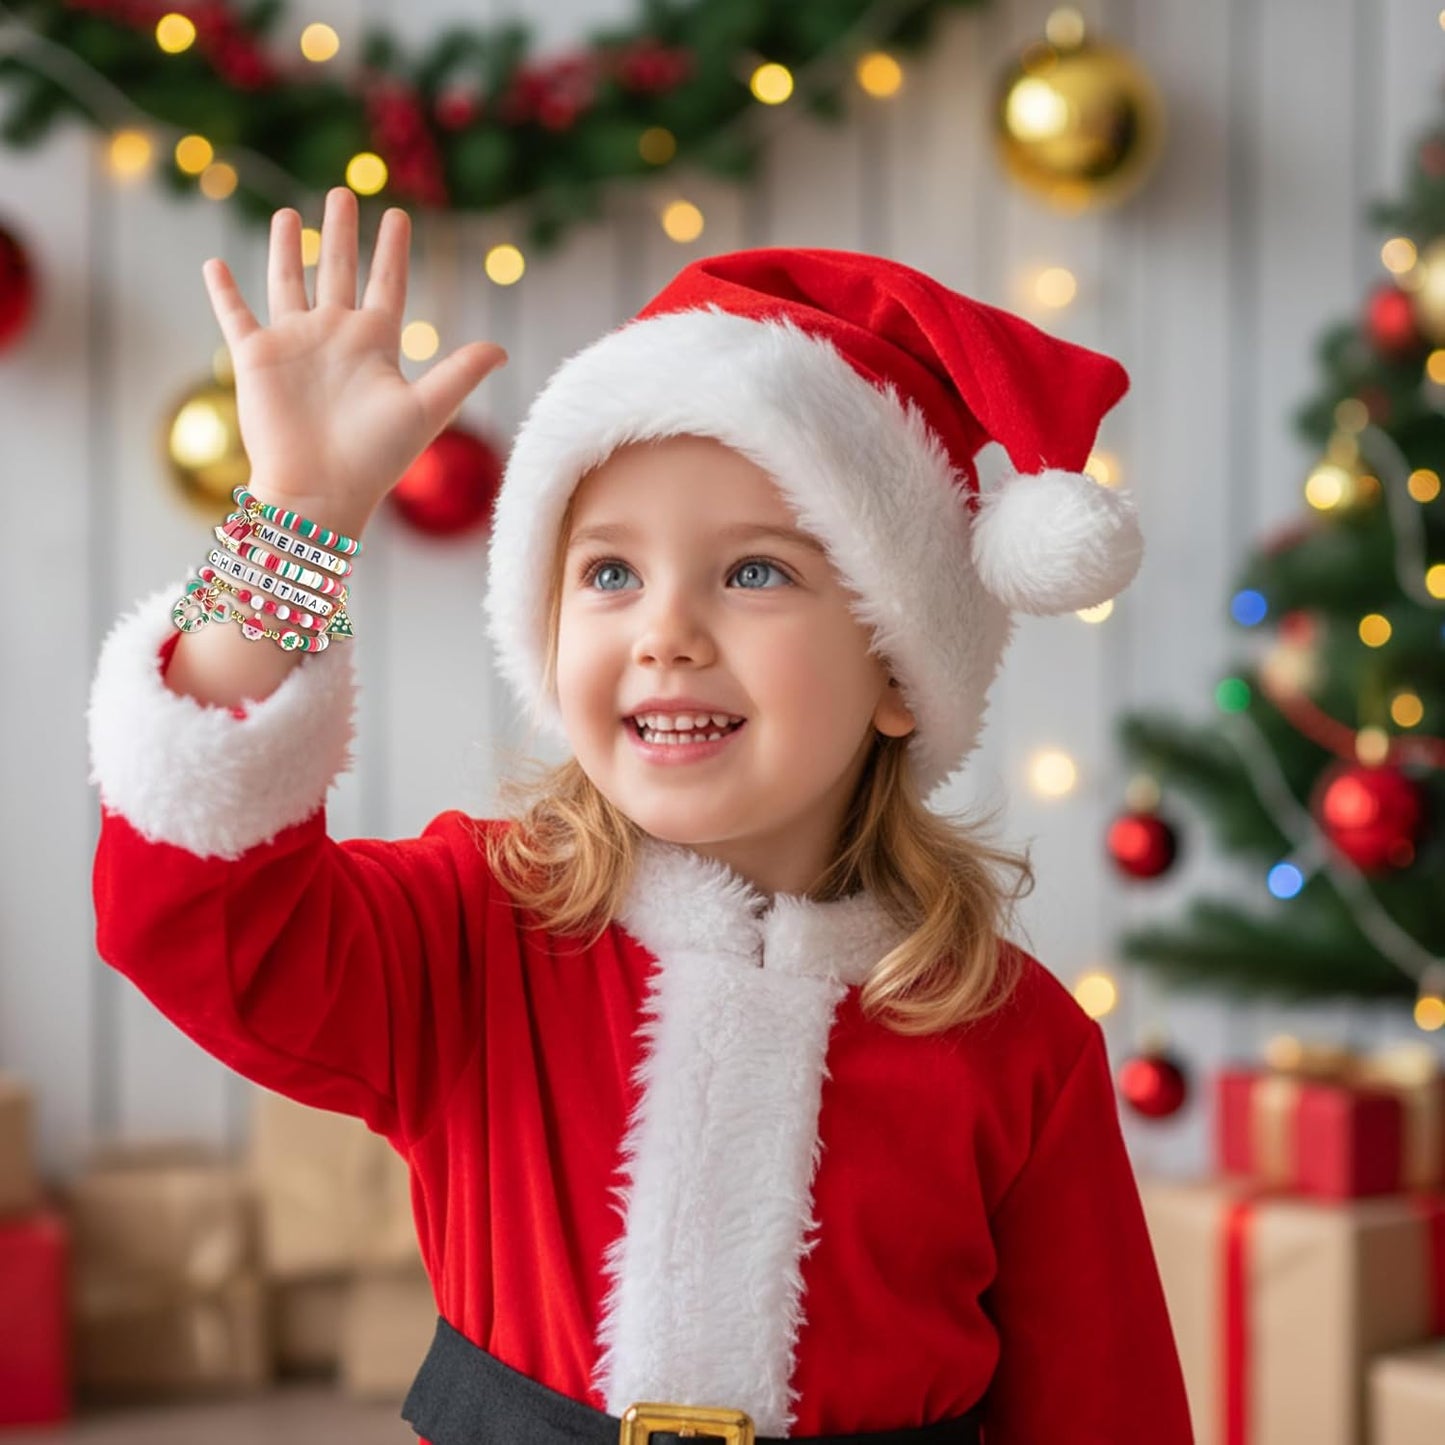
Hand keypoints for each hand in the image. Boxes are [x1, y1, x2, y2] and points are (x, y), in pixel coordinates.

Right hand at [201, 186, 507, 536]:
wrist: (321, 490)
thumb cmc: (376, 459)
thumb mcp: (426, 410)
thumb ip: (460, 374)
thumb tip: (502, 348)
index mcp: (376, 343)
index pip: (388, 284)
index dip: (393, 252)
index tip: (398, 216)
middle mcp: (335, 337)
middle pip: (340, 270)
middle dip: (343, 232)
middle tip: (344, 191)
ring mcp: (294, 343)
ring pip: (289, 281)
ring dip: (290, 248)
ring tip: (291, 213)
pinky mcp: (256, 357)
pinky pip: (235, 314)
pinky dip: (224, 290)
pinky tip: (215, 263)